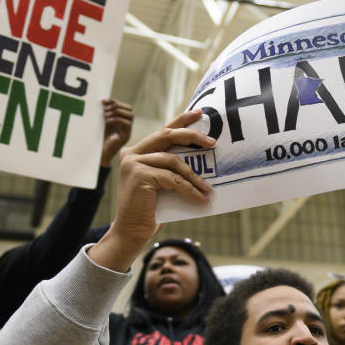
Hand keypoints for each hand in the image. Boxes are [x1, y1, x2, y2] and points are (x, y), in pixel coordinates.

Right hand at [88, 110, 214, 270]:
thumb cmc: (151, 208)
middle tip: (212, 143)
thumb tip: (202, 156)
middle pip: (167, 136)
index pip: (163, 131)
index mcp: (138, 151)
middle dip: (192, 136)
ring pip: (173, 161)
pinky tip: (201, 199)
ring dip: (194, 176)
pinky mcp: (139, 176)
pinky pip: (172, 179)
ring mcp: (133, 163)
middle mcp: (132, 153)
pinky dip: (189, 189)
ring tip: (208, 188)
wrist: (132, 231)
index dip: (181, 120)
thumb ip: (172, 168)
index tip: (200, 113)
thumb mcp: (163, 183)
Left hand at [100, 98, 133, 166]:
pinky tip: (107, 122)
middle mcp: (127, 126)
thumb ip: (105, 113)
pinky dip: (117, 120)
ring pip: (130, 115)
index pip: (124, 107)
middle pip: (129, 109)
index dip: (115, 101)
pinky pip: (127, 123)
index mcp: (122, 121)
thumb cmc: (99, 138)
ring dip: (117, 112)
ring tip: (106, 115)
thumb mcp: (102, 123)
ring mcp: (128, 131)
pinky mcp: (126, 137)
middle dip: (117, 106)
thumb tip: (104, 101)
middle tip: (105, 109)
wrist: (99, 154)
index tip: (104, 101)